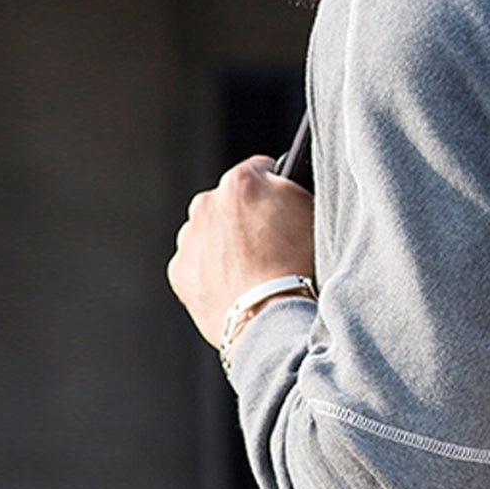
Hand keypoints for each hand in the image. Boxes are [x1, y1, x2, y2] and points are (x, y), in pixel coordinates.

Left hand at [168, 156, 315, 346]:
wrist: (272, 318)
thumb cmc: (299, 266)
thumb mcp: (309, 213)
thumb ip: (287, 188)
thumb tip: (277, 182)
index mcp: (240, 183)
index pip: (259, 169)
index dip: (274, 187)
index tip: (281, 205)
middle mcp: (206, 204)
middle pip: (228, 202)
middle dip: (244, 217)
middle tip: (269, 244)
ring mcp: (189, 239)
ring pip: (208, 233)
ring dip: (224, 243)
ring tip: (252, 270)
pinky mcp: (180, 271)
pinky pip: (196, 263)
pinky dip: (210, 270)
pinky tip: (236, 285)